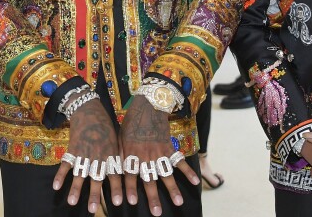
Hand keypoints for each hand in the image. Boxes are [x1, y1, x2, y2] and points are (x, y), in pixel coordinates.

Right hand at [53, 99, 121, 213]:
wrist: (89, 111)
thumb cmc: (106, 127)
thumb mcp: (117, 141)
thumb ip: (119, 158)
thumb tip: (125, 173)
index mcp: (111, 155)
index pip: (114, 175)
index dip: (115, 189)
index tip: (117, 202)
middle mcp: (98, 156)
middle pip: (96, 178)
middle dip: (94, 193)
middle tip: (92, 208)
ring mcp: (84, 153)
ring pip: (79, 173)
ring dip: (75, 188)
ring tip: (72, 202)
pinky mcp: (72, 149)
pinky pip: (65, 164)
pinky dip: (60, 175)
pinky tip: (56, 186)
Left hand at [119, 95, 198, 215]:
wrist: (148, 106)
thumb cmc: (130, 123)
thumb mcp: (120, 138)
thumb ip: (120, 156)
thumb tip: (116, 171)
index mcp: (131, 154)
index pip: (129, 175)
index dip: (130, 189)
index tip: (131, 202)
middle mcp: (145, 156)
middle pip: (149, 180)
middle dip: (153, 197)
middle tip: (157, 213)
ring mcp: (159, 152)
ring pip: (167, 174)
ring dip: (173, 189)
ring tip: (179, 203)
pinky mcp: (169, 147)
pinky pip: (179, 161)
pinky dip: (188, 172)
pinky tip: (195, 183)